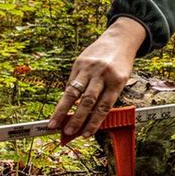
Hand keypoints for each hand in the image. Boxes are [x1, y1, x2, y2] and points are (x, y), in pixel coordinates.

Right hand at [48, 18, 144, 142]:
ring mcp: (89, 68)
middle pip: (87, 101)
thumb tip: (88, 120)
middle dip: (76, 119)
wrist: (119, 40)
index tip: (85, 135)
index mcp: (117, 82)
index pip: (104, 107)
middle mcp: (102, 74)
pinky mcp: (79, 63)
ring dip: (62, 111)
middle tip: (67, 133)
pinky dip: (65, 97)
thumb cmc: (120, 66)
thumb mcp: (121, 81)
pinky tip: (60, 109)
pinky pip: (70, 83)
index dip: (93, 123)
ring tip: (54, 124)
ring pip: (73, 93)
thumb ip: (106, 97)